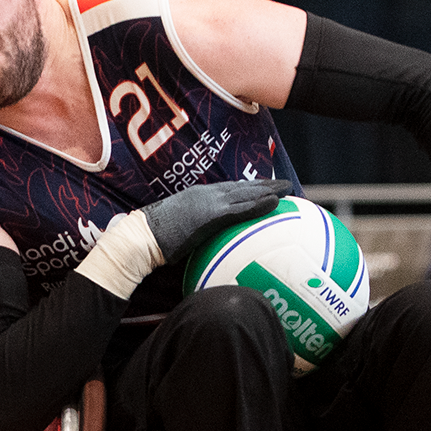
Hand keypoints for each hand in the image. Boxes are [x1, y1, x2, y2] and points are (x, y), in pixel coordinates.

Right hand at [143, 178, 289, 262]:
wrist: (143, 236)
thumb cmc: (153, 239)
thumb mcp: (175, 233)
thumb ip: (190, 233)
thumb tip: (196, 246)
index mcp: (196, 196)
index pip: (227, 190)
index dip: (246, 187)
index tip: (261, 186)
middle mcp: (205, 194)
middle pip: (240, 187)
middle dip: (263, 184)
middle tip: (283, 183)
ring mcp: (209, 202)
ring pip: (245, 193)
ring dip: (268, 189)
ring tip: (287, 188)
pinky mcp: (212, 214)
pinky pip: (242, 208)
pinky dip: (260, 204)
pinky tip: (276, 202)